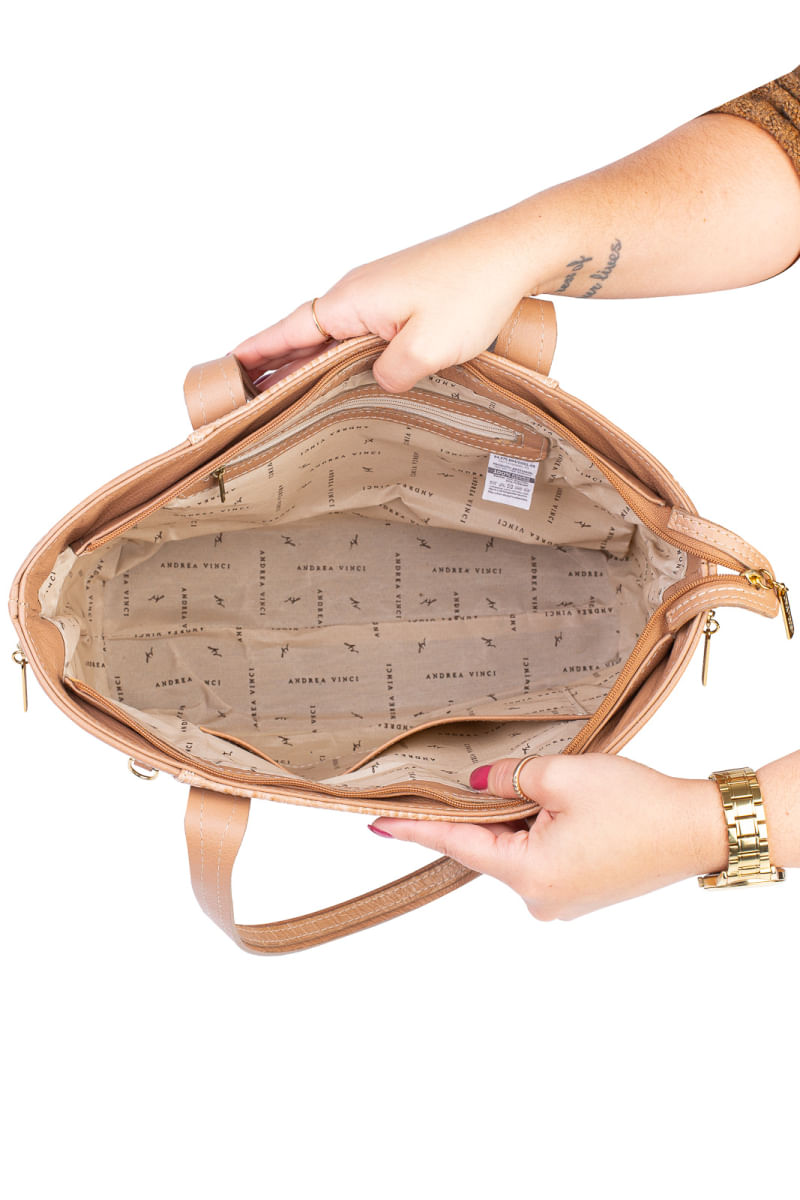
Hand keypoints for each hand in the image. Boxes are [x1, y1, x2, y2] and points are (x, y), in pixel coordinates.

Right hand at [233, 211, 534, 393]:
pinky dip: (341, 354)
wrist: (513, 251)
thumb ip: (391, 375)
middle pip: (303, 334)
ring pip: (332, 335)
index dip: (257, 355)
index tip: (229, 372)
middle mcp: (356, 293)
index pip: (288, 332)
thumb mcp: (428, 348)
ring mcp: (379, 293)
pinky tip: (347, 376)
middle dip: (276, 366)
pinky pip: (358, 331)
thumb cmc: (473, 291)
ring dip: (310, 363)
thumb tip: (378, 384)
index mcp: (351, 301)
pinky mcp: (401, 298)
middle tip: (251, 401)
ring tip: (288, 397)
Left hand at [368, 754, 728, 920]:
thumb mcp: (563, 776)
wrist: (699, 828)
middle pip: (488, 845)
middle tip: (490, 773)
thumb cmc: (637, 804)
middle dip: (484, 808)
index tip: (375, 823)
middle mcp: (540, 899)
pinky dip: (539, 829)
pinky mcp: (581, 892)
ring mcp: (562, 900)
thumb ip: (507, 779)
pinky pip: (541, 856)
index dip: (414, 828)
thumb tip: (475, 786)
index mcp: (528, 874)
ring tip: (553, 786)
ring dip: (519, 816)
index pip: (456, 844)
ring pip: (517, 848)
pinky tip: (561, 804)